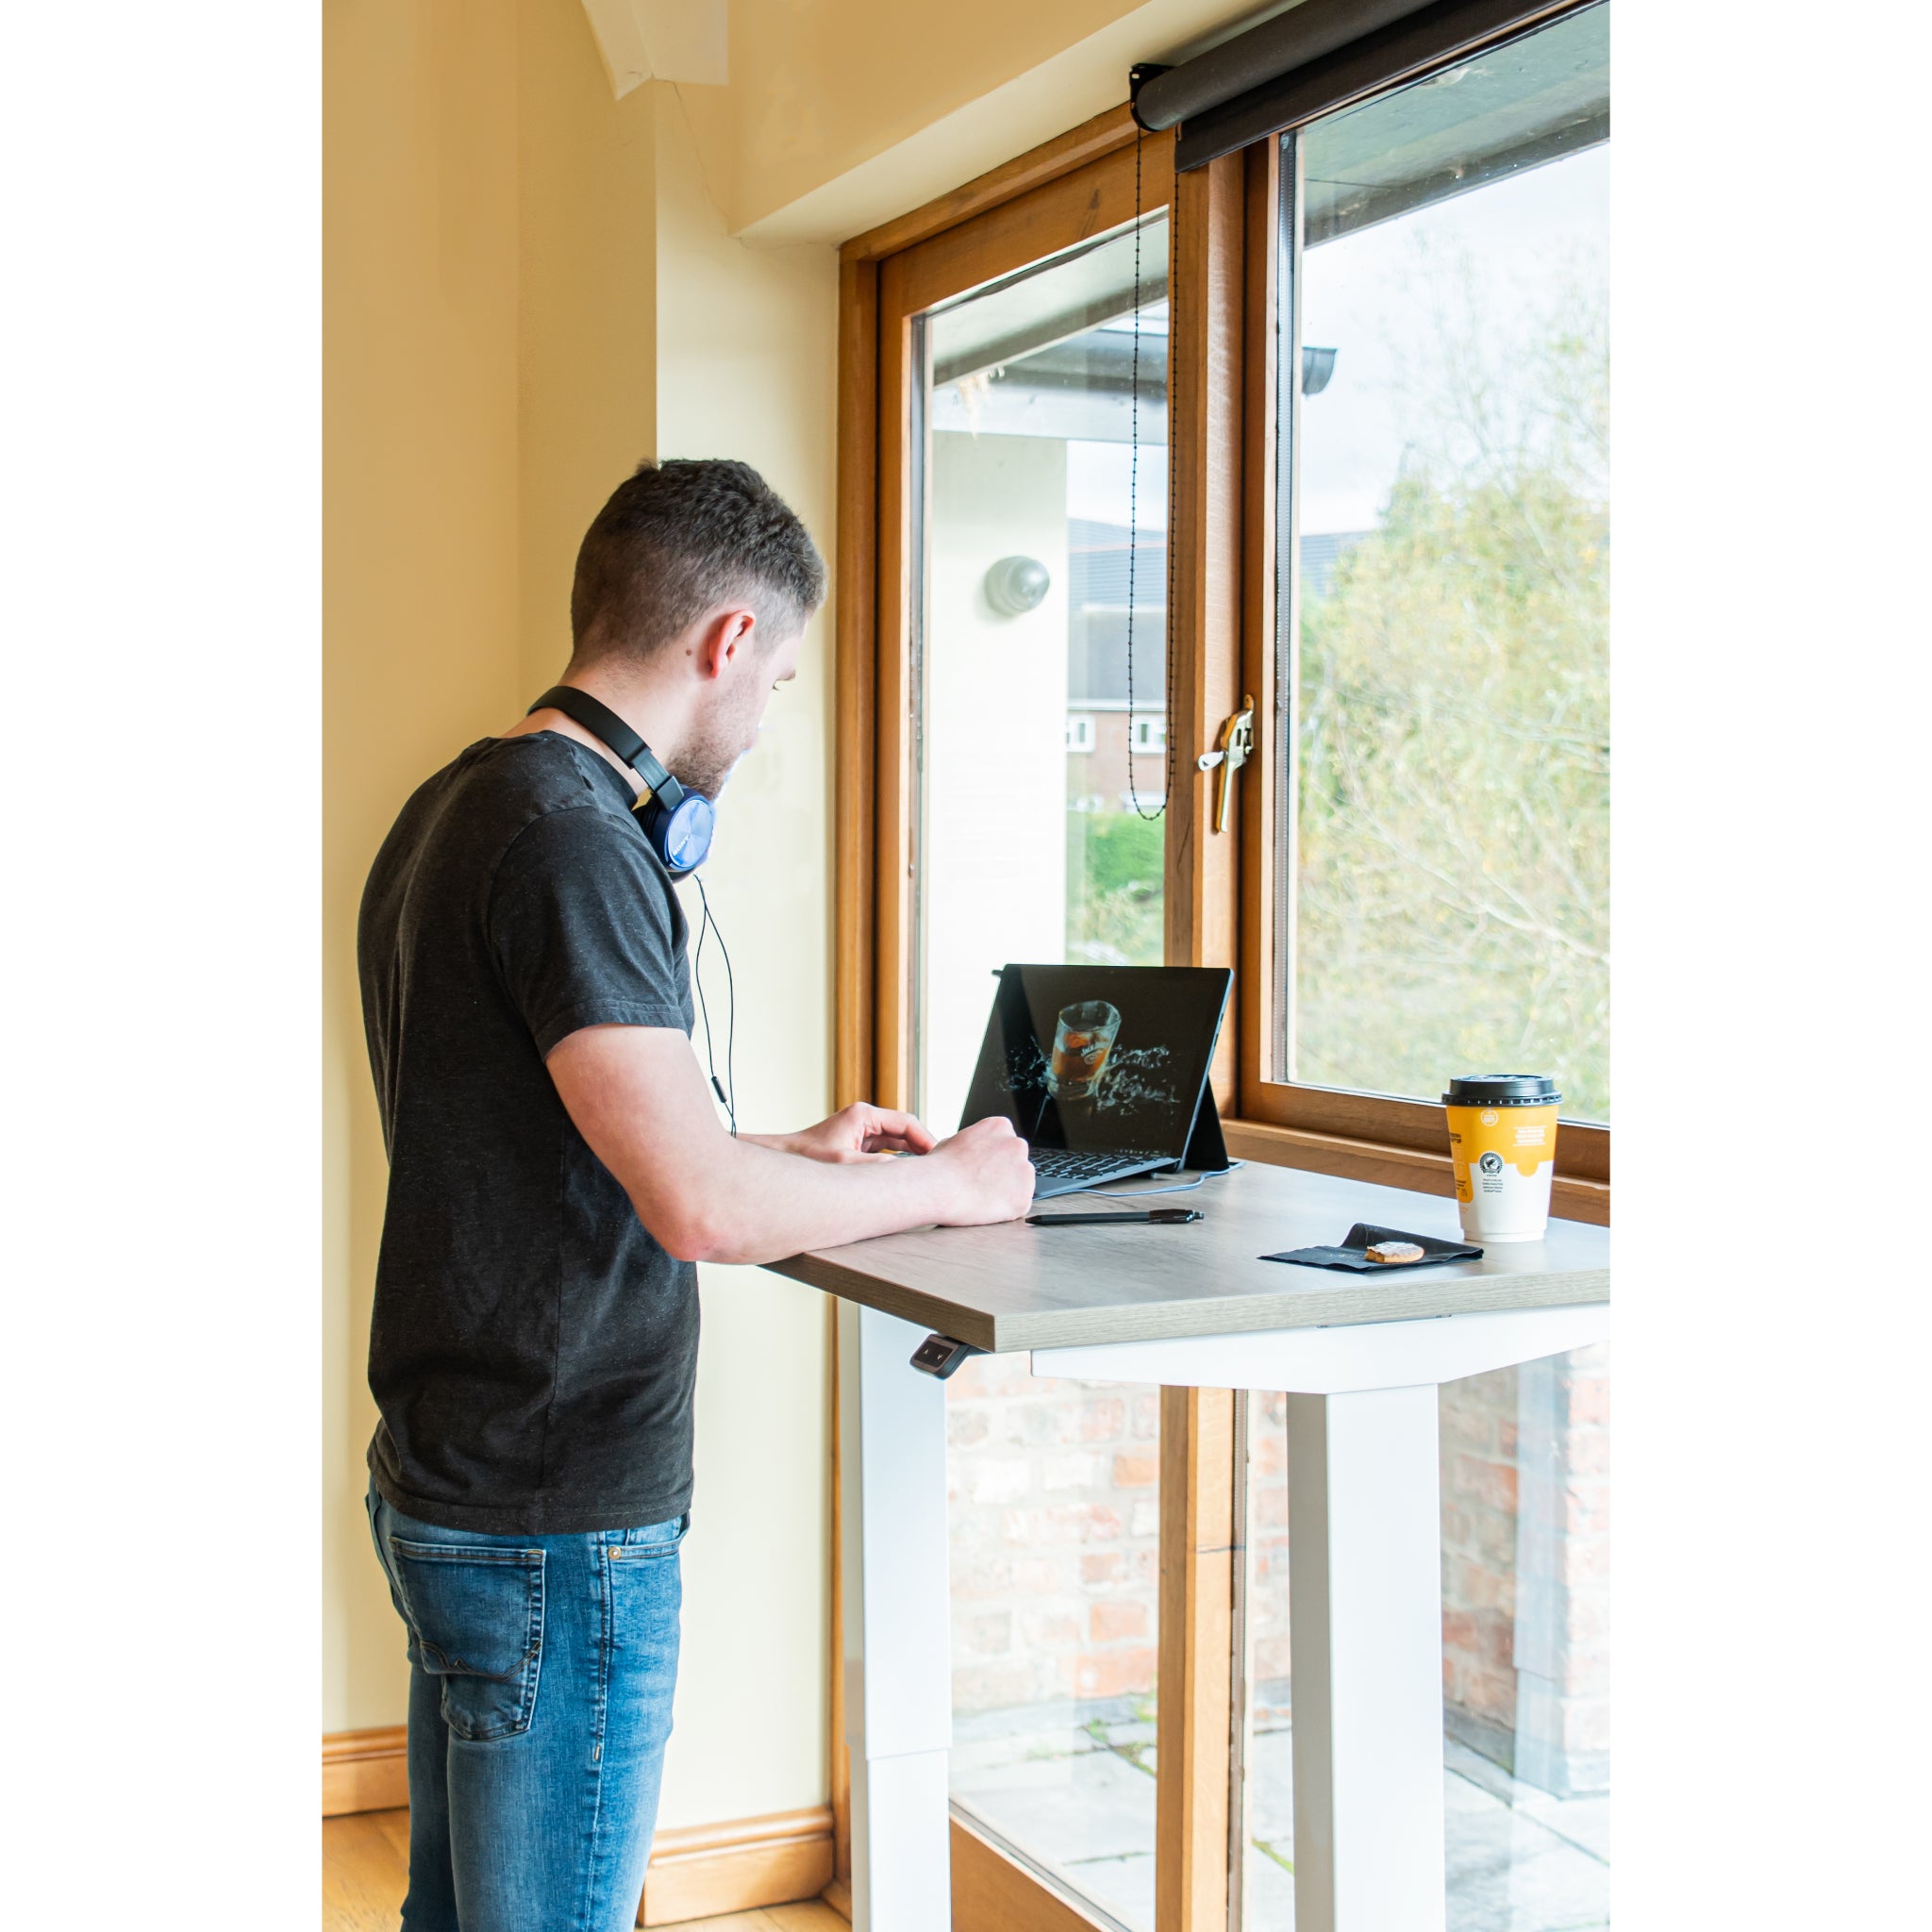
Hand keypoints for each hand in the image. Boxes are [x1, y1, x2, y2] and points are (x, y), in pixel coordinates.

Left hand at [780, 1103, 937, 1164]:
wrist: (785, 1159)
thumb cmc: (808, 1158)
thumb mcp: (845, 1164)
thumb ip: (876, 1167)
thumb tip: (905, 1174)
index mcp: (864, 1115)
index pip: (906, 1122)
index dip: (925, 1139)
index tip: (938, 1156)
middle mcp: (864, 1119)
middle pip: (903, 1129)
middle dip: (921, 1146)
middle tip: (937, 1165)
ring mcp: (861, 1130)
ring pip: (896, 1140)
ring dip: (911, 1153)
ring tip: (926, 1171)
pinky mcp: (857, 1143)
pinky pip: (885, 1149)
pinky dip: (897, 1159)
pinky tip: (906, 1174)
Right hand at [927, 1117, 1035, 1225]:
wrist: (939, 1189)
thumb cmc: (940, 1167)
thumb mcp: (954, 1141)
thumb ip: (974, 1145)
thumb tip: (975, 1153)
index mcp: (1000, 1126)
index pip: (1006, 1142)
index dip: (993, 1158)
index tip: (982, 1168)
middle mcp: (1017, 1144)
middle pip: (1016, 1161)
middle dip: (1003, 1172)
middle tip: (981, 1184)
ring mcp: (1024, 1171)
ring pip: (1020, 1183)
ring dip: (1006, 1190)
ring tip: (981, 1196)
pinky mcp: (1024, 1197)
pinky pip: (1019, 1204)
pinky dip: (1006, 1208)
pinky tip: (987, 1206)